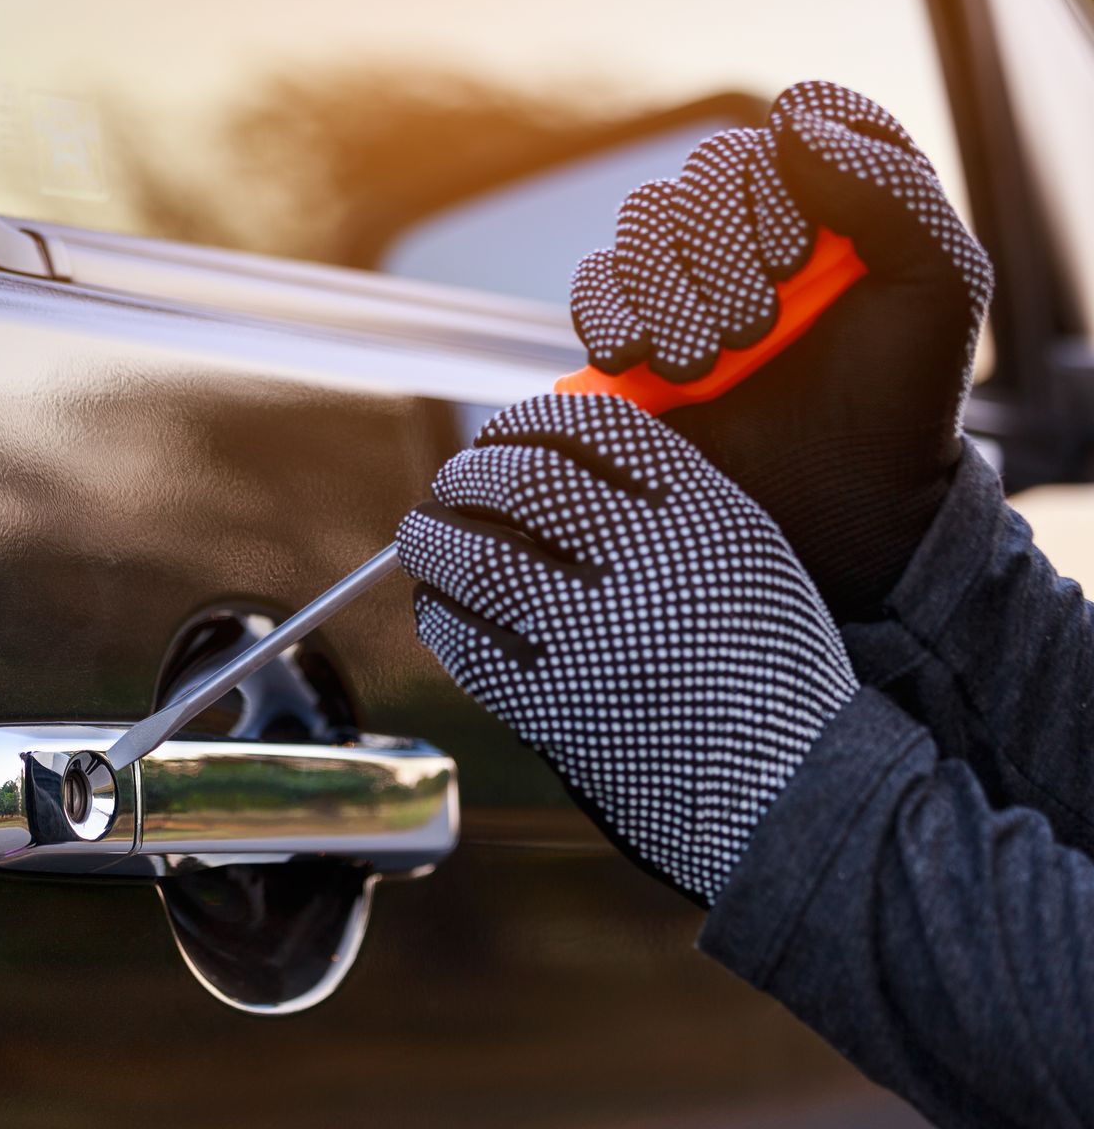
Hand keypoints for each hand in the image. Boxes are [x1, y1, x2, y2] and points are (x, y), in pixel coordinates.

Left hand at [399, 392, 857, 902]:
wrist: (788, 789)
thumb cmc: (763, 663)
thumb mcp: (742, 550)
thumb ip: (660, 493)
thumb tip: (548, 449)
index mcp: (702, 516)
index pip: (590, 430)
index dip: (527, 422)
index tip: (505, 435)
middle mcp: (644, 568)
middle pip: (518, 483)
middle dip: (467, 473)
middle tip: (453, 482)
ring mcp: (593, 640)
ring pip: (474, 559)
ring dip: (431, 536)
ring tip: (424, 534)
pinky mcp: (553, 710)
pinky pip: (464, 642)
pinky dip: (437, 613)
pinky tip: (440, 606)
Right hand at [569, 81, 992, 618]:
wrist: (834, 508)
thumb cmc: (896, 399)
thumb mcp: (935, 287)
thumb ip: (891, 188)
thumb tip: (788, 120)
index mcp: (842, 196)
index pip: (796, 122)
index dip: (785, 181)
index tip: (800, 257)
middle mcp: (760, 223)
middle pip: (705, 173)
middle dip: (724, 252)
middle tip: (758, 328)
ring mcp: (689, 274)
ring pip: (644, 221)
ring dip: (672, 290)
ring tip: (709, 361)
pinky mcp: (630, 327)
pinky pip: (594, 284)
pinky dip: (612, 315)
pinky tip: (648, 362)